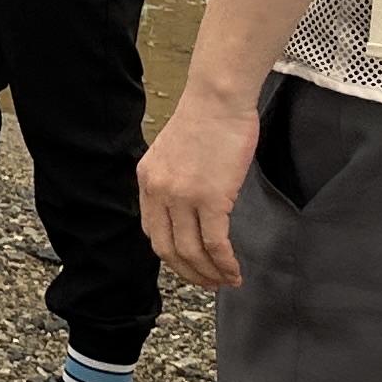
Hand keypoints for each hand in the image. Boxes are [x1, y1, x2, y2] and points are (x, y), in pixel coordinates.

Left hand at [138, 86, 258, 291]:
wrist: (218, 98)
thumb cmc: (205, 119)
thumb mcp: (172, 152)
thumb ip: (173, 181)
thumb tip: (187, 206)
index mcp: (147, 181)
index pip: (152, 231)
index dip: (171, 255)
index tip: (188, 264)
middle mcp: (159, 192)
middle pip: (167, 249)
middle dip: (189, 273)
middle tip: (208, 283)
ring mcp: (183, 197)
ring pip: (192, 251)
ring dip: (210, 273)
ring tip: (227, 281)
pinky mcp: (211, 198)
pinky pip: (215, 243)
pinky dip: (225, 263)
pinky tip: (235, 270)